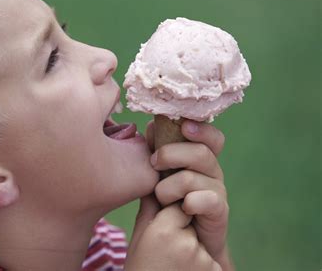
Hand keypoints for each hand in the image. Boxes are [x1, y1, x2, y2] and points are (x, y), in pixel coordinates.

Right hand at [125, 195, 220, 270]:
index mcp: (162, 231)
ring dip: (191, 249)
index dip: (169, 218)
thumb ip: (149, 208)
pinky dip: (200, 265)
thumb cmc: (141, 268)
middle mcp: (185, 243)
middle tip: (165, 254)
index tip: (159, 236)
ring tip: (173, 267)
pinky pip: (208, 259)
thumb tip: (153, 182)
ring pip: (199, 241)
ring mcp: (201, 260)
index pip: (177, 206)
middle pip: (190, 222)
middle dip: (182, 230)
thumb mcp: (139, 238)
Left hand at [146, 120, 232, 269]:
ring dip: (168, 187)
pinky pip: (206, 200)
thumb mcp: (158, 178)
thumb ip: (155, 155)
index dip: (201, 129)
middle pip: (201, 152)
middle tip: (154, 162)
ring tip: (160, 197)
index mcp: (200, 160)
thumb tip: (150, 126)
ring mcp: (217, 192)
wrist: (182, 243)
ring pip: (193, 178)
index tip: (183, 126)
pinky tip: (181, 209)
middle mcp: (212, 173)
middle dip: (171, 154)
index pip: (211, 137)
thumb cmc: (168, 206)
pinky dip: (189, 203)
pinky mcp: (219, 213)